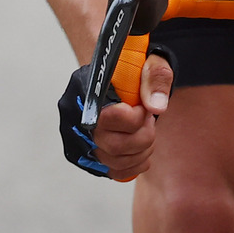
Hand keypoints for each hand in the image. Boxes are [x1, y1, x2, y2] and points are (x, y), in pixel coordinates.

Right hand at [59, 55, 172, 180]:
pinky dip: (133, 166)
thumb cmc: (133, 65)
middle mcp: (76, 116)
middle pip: (112, 145)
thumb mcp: (149, 61)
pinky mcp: (87, 154)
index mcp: (88, 89)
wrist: (118, 71)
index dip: (135, 118)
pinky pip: (111, 172)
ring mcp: (79, 138)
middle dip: (142, 138)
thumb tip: (157, 107)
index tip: (145, 109)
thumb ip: (154, 78)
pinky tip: (141, 152)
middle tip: (149, 122)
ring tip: (146, 133)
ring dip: (141, 152)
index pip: (109, 118)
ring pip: (114, 162)